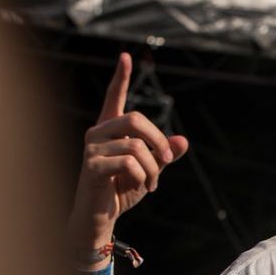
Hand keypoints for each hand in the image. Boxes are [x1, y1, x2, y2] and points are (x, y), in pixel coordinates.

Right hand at [66, 54, 188, 248]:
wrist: (100, 218)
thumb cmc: (122, 192)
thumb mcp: (150, 170)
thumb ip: (164, 155)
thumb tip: (183, 141)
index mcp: (111, 130)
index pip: (115, 98)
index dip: (121, 77)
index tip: (126, 56)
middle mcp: (98, 133)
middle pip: (136, 119)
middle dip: (159, 141)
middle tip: (168, 163)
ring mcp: (92, 148)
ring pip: (137, 145)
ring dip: (154, 167)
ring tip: (152, 183)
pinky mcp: (91, 166)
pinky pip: (129, 162)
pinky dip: (145, 176)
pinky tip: (143, 187)